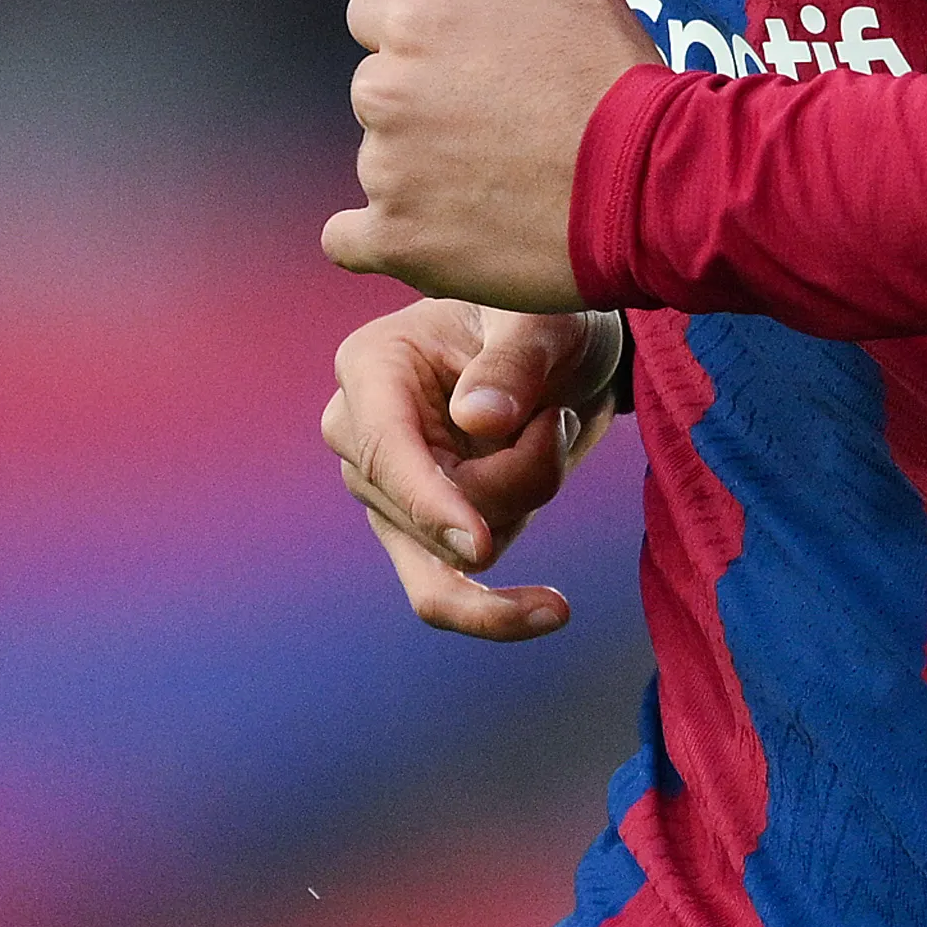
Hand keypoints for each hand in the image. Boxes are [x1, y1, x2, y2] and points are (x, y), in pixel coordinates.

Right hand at [320, 296, 622, 637]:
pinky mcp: (421, 532)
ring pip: (455, 552)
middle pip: (431, 511)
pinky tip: (550, 611)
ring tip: (550, 425)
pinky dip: (499, 610)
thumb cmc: (543, 315)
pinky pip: (444, 593)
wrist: (565, 348)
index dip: (428, 501)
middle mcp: (361, 434)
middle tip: (557, 415)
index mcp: (372, 366)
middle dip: (517, 478)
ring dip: (529, 498)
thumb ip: (512, 362)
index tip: (476, 546)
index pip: (384, 450)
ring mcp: (388, 491)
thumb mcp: (542, 320)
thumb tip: (475, 421)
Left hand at [324, 0, 657, 308]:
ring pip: (381, 161)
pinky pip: (348, 239)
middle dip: (429, 102)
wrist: (660, 187)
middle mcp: (385, 93)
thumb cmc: (614, 73)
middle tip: (510, 124)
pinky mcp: (399, 244)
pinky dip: (383, 236)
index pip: (378, 16)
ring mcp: (388, 174)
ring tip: (506, 179)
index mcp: (414, 20)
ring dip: (424, 170)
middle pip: (381, 90)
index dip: (436, 37)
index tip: (493, 65)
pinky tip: (443, 230)